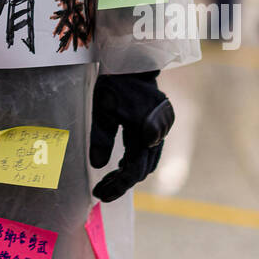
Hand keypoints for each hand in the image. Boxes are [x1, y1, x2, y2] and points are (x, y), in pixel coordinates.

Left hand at [89, 71, 173, 201]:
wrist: (134, 65)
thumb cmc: (115, 85)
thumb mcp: (102, 110)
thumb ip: (100, 138)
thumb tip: (97, 165)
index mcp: (143, 132)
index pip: (132, 171)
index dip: (116, 186)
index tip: (100, 194)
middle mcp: (157, 135)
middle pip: (141, 170)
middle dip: (121, 183)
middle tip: (100, 189)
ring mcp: (162, 131)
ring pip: (148, 164)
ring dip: (129, 174)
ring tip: (108, 181)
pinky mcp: (162, 128)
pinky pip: (151, 153)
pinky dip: (136, 162)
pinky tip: (121, 164)